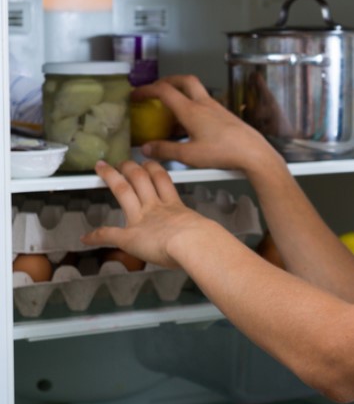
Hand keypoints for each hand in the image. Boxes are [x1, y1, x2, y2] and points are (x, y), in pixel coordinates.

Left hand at [83, 160, 222, 268]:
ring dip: (112, 179)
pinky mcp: (129, 236)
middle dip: (131, 167)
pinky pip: (109, 234)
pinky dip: (97, 235)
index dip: (155, 170)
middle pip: (141, 178)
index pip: (162, 181)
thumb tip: (215, 242)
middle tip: (124, 160)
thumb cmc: (203, 240)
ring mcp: (142, 218)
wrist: (193, 243)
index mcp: (174, 206)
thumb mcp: (205, 231)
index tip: (150, 164)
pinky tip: (87, 237)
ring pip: (123, 191)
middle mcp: (156, 207)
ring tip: (103, 169)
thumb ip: (204, 233)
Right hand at [133, 75, 279, 173]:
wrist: (254, 153)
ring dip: (181, 95)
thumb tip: (147, 148)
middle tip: (156, 88)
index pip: (164, 90)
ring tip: (171, 110)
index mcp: (192, 110)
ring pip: (196, 92)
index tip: (136, 94)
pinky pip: (205, 105)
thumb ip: (165, 150)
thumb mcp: (189, 155)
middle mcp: (205, 104)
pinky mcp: (225, 116)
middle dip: (167, 81)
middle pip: (184, 81)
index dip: (146, 89)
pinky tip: (190, 126)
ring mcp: (217, 109)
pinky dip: (193, 108)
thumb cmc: (225, 152)